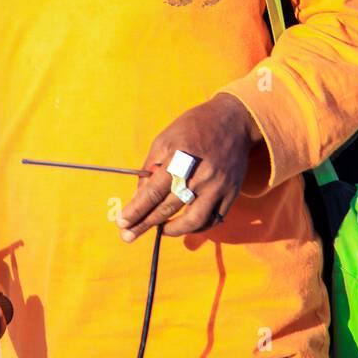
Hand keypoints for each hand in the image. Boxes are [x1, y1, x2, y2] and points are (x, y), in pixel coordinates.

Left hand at [115, 92, 267, 241]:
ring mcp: (218, 185)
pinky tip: (184, 226)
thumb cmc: (194, 127)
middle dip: (145, 224)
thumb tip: (138, 196)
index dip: (136, 210)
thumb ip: (151, 167)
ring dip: (173, 230)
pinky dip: (197, 227)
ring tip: (159, 231)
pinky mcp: (232, 192)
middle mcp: (200, 173)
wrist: (234, 121)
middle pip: (169, 207)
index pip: (153, 191)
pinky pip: (213, 219)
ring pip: (194, 220)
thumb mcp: (165, 139)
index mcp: (180, 156)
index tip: (122, 222)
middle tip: (128, 235)